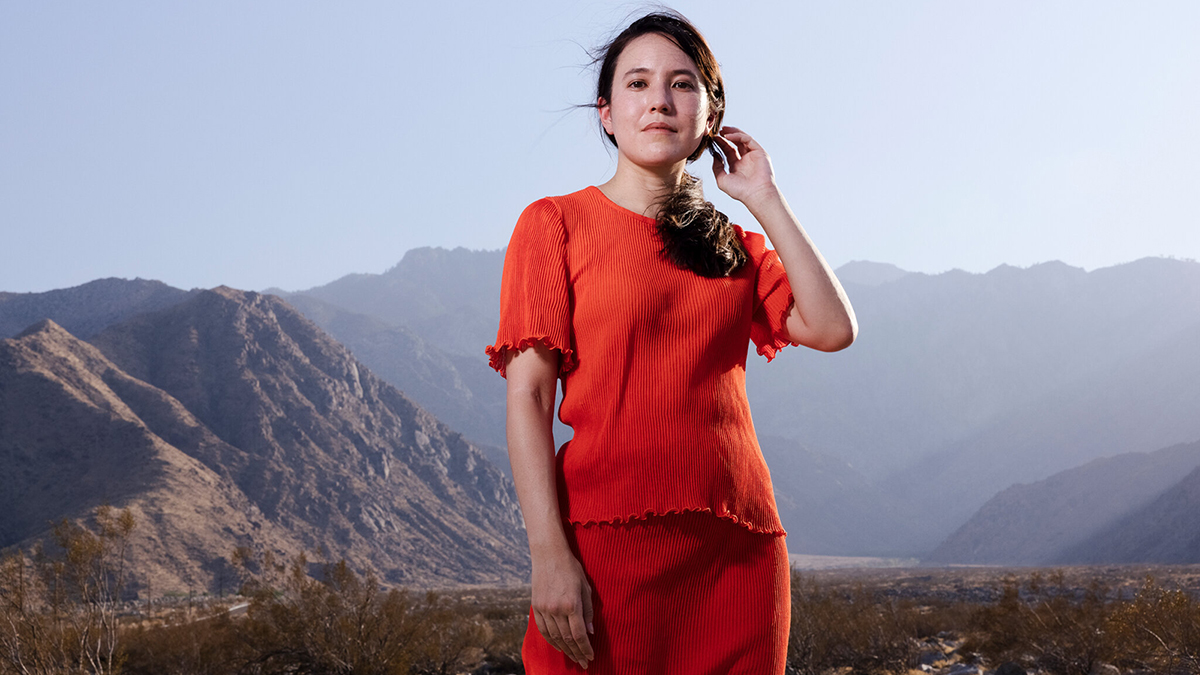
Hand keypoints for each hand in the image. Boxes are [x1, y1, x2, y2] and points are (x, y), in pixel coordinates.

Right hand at [531, 550, 594, 668]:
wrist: (548, 554)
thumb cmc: (571, 568)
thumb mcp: (585, 587)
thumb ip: (588, 611)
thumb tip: (590, 631)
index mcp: (571, 604)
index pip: (579, 634)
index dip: (585, 648)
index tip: (590, 657)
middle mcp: (556, 609)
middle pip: (567, 639)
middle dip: (576, 653)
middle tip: (584, 663)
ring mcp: (544, 609)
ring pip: (554, 637)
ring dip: (564, 649)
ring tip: (572, 657)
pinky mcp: (536, 607)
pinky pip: (543, 630)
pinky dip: (550, 640)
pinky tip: (558, 646)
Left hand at [711, 125, 780, 207]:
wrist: (755, 194)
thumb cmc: (740, 191)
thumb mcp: (722, 179)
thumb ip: (716, 167)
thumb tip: (715, 155)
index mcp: (737, 166)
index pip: (728, 151)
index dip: (720, 144)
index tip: (712, 139)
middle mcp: (745, 160)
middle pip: (735, 143)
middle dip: (726, 136)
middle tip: (716, 131)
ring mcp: (753, 155)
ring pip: (742, 139)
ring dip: (732, 132)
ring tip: (722, 130)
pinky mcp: (759, 152)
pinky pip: (748, 139)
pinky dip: (738, 136)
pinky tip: (728, 136)